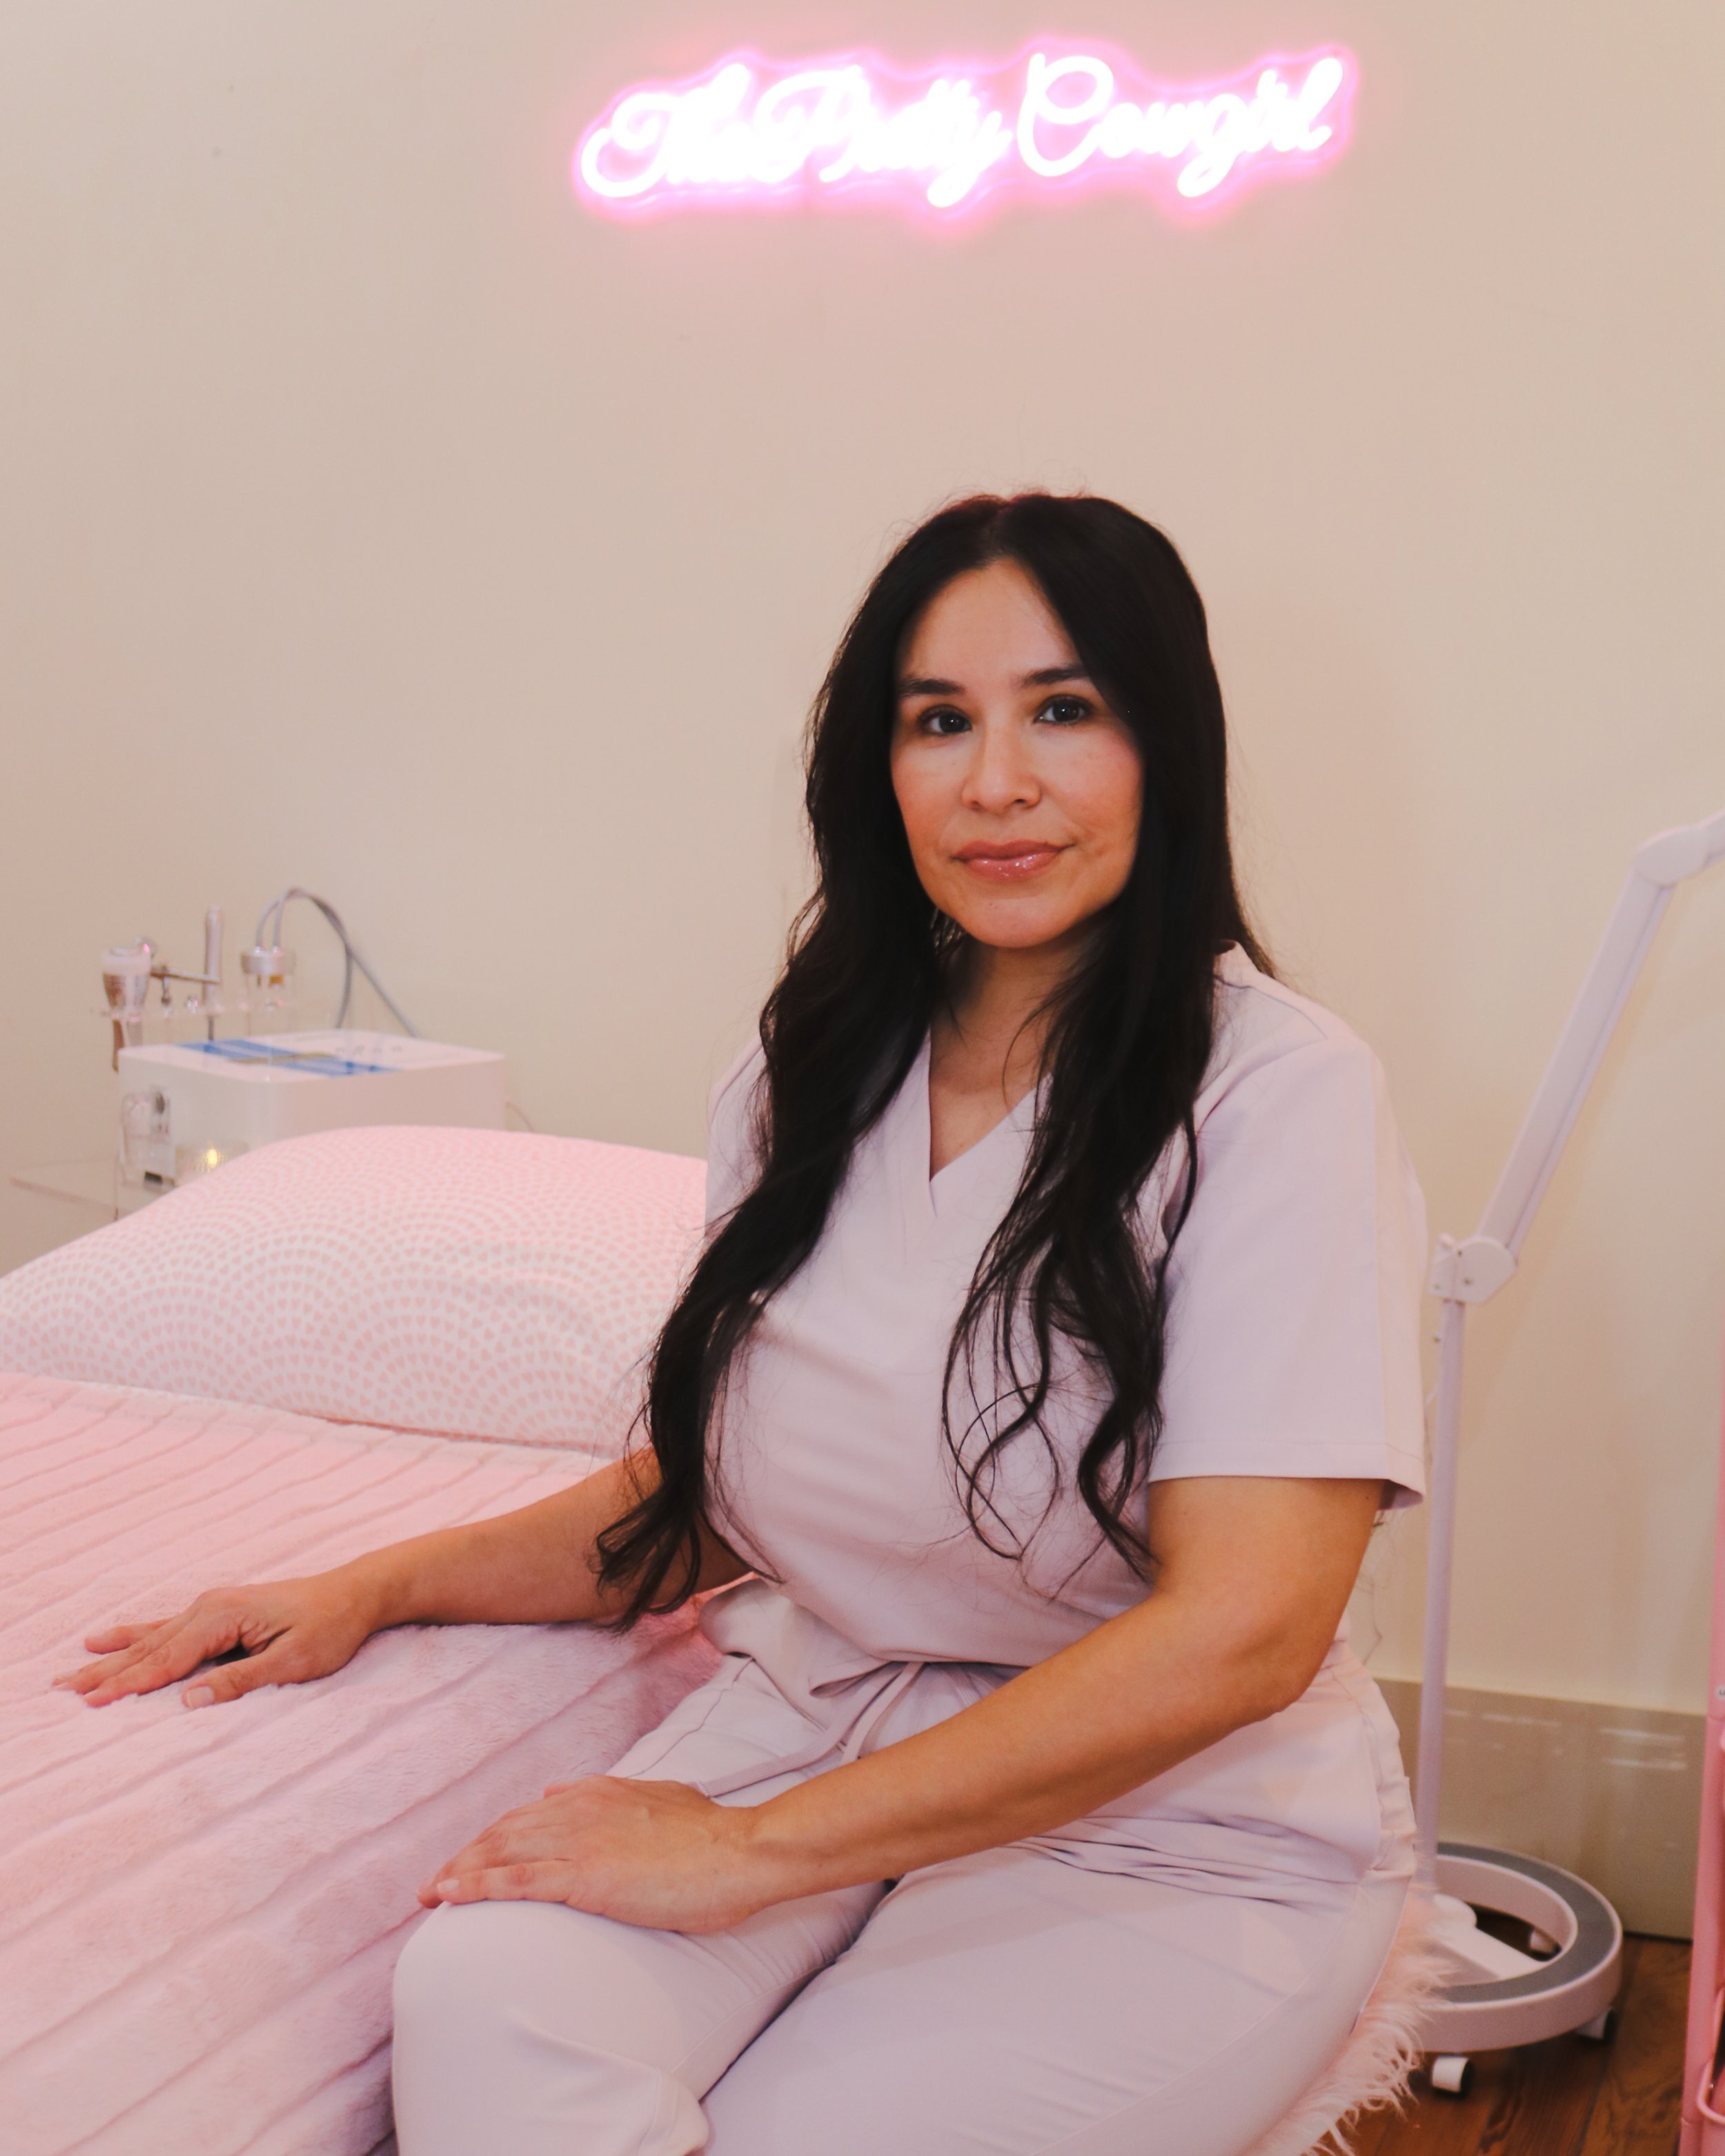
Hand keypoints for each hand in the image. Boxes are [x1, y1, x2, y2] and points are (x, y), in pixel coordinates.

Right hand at [54, 1570, 378, 1708]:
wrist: (353, 1593)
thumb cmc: (329, 1628)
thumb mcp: (292, 1661)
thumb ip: (240, 1680)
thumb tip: (190, 1701)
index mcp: (225, 1616)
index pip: (169, 1659)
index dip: (130, 1685)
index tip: (93, 1704)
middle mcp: (210, 1606)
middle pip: (150, 1647)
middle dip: (106, 1671)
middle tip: (61, 1689)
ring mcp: (212, 1605)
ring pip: (152, 1638)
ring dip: (111, 1656)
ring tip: (70, 1669)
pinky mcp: (218, 1611)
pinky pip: (166, 1627)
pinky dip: (134, 1636)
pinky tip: (107, 1637)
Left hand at [418, 1778, 780, 1934]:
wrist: (740, 1852)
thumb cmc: (711, 1836)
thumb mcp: (658, 1798)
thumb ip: (611, 1793)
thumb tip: (559, 1792)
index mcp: (597, 1792)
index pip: (528, 1815)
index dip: (493, 1838)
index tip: (470, 1858)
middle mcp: (579, 1809)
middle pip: (504, 1833)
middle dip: (465, 1857)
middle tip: (433, 1883)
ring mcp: (579, 1841)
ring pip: (500, 1853)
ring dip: (459, 1872)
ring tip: (428, 1894)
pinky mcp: (585, 1876)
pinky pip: (515, 1880)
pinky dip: (475, 1886)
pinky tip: (447, 1896)